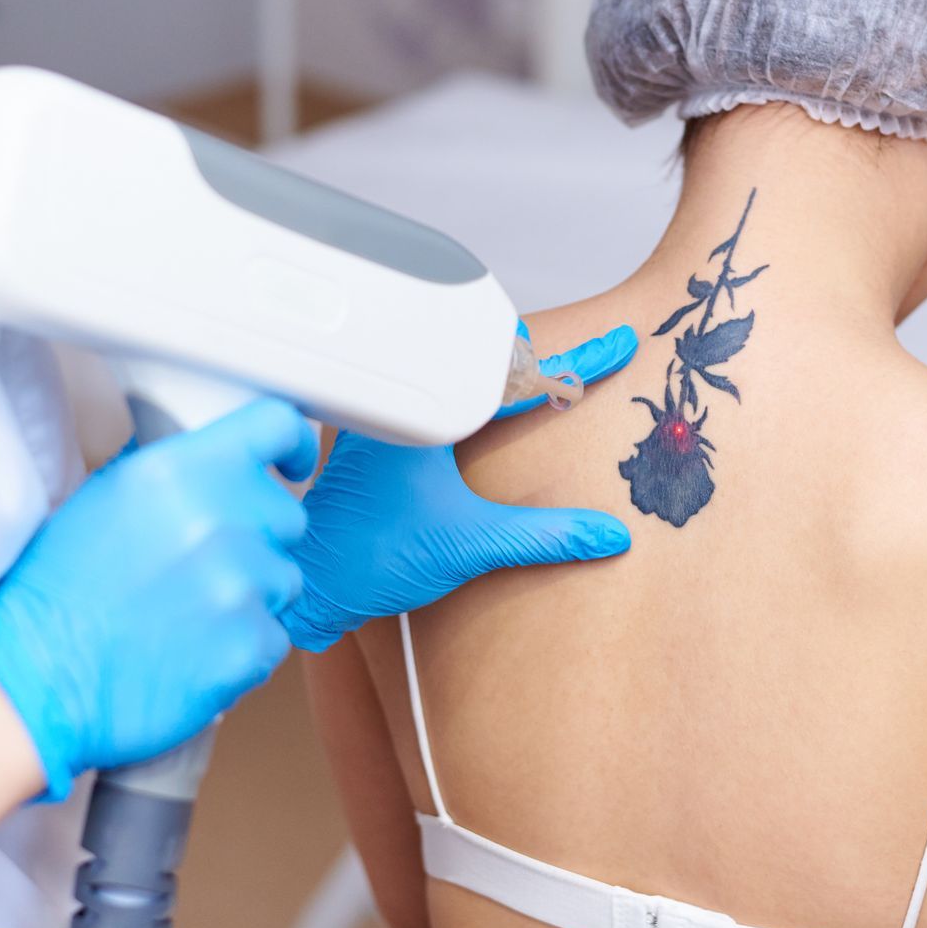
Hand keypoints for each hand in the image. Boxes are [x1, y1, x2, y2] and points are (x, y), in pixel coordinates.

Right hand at [0, 399, 316, 799]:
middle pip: (287, 516)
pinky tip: (192, 652)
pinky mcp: (248, 648)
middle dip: (257, 539)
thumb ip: (180, 475)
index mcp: (180, 471)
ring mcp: (239, 586)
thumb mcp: (109, 496)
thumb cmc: (56, 592)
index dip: (294, 445)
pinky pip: (274, 637)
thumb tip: (227, 466)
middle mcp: (219, 520)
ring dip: (250, 596)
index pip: (277, 426)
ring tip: (186, 615)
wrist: (30, 680)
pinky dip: (242, 648)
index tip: (294, 464)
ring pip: (284, 580)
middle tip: (201, 567)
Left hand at [281, 325, 639, 651]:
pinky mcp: (378, 447)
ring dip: (498, 382)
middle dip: (535, 358)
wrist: (308, 585)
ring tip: (541, 381)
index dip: (575, 364)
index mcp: (427, 415)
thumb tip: (610, 534)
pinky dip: (470, 406)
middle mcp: (404, 409)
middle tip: (582, 359)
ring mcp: (388, 425)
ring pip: (456, 382)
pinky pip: (436, 407)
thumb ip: (545, 537)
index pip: (517, 379)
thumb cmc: (369, 559)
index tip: (617, 343)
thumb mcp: (470, 545)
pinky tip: (483, 421)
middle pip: (483, 363)